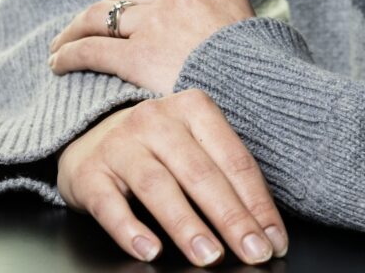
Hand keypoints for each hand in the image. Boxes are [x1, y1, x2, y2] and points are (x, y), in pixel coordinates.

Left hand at [48, 0, 255, 94]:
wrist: (263, 91)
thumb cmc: (259, 68)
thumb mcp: (246, 26)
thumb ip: (220, 19)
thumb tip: (206, 31)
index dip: (132, 4)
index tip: (118, 17)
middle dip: (100, 13)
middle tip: (78, 28)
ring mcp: (159, 20)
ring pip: (102, 17)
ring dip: (77, 30)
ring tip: (61, 45)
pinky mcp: (140, 54)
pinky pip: (94, 49)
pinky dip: (71, 53)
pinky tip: (58, 62)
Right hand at [57, 90, 288, 266]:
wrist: (90, 133)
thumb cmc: (157, 145)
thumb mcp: (192, 142)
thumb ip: (222, 173)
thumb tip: (262, 225)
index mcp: (194, 108)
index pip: (234, 159)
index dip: (257, 202)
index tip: (274, 239)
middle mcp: (158, 120)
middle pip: (201, 174)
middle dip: (232, 218)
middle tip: (253, 252)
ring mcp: (122, 144)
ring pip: (159, 188)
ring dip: (188, 226)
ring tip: (210, 257)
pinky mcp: (90, 173)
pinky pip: (110, 205)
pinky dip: (131, 230)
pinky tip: (150, 250)